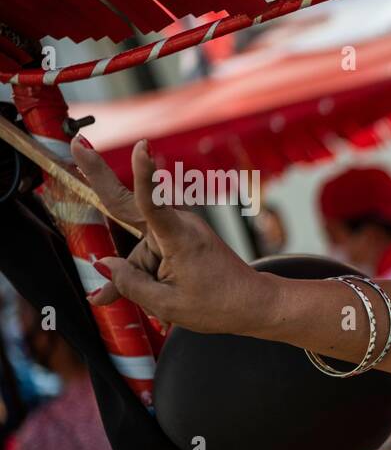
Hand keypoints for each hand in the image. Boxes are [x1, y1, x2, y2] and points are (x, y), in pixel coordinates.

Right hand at [72, 138, 277, 333]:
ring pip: (139, 247)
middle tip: (77, 144)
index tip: (141, 147)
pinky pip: (150, 252)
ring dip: (140, 274)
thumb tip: (103, 266)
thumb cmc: (219, 305)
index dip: (144, 175)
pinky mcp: (179, 238)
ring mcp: (179, 230)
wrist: (254, 303)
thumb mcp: (167, 304)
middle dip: (99, 174)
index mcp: (179, 238)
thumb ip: (129, 284)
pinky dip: (147, 274)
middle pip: (128, 204)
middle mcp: (179, 226)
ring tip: (171, 296)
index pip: (153, 203)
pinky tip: (161, 292)